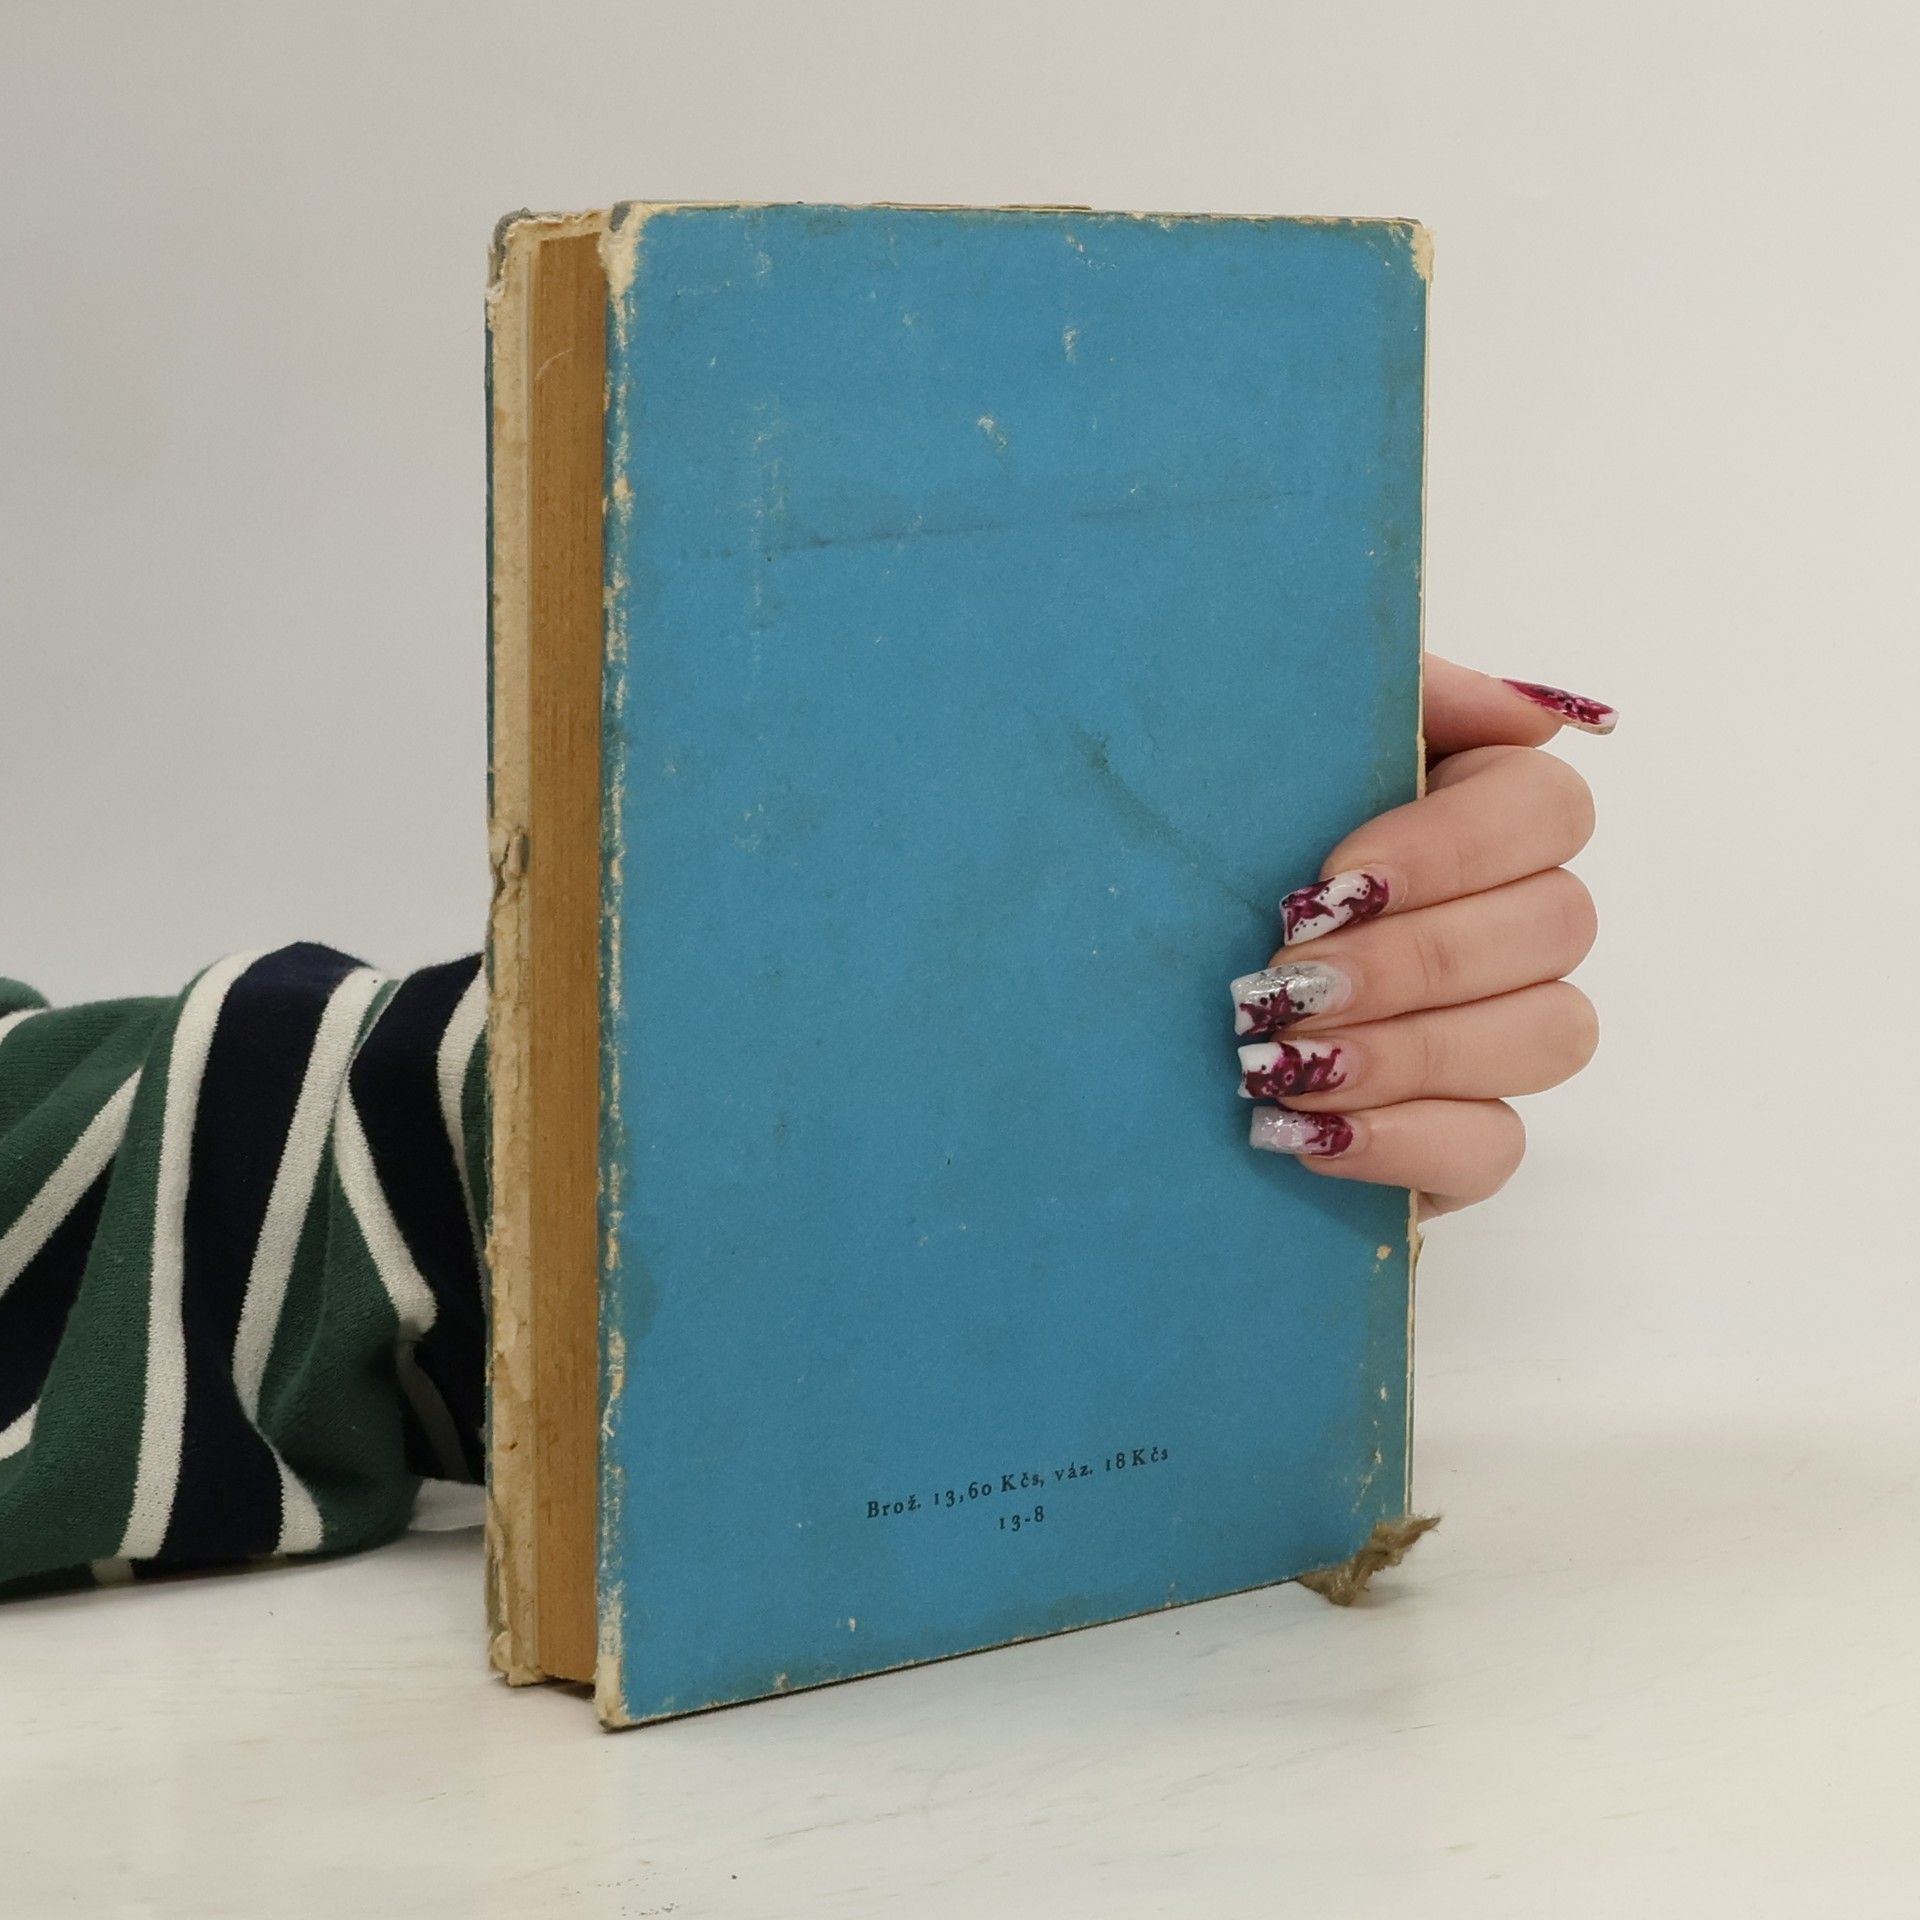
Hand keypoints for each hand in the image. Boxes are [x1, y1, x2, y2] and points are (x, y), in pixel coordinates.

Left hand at [1235, 657, 1610, 1217]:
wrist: (1116, 989)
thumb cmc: (1202, 848)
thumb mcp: (1266, 743)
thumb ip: (1392, 696)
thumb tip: (1534, 712)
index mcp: (1475, 809)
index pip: (1548, 809)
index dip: (1453, 848)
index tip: (1326, 882)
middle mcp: (1513, 918)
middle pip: (1558, 926)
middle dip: (1411, 959)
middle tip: (1281, 982)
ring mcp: (1503, 1034)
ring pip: (1551, 1034)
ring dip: (1409, 1050)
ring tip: (1277, 1060)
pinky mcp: (1465, 1135)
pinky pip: (1497, 1147)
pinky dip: (1403, 1140)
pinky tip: (1303, 1131)